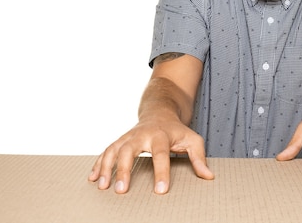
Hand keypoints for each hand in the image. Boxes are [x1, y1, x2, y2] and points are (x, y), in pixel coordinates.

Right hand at [88, 118, 213, 193]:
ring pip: (114, 149)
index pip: (161, 154)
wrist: (160, 111)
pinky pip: (107, 151)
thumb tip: (208, 176)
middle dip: (124, 170)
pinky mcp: (120, 140)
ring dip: (106, 167)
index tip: (160, 190)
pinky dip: (99, 164)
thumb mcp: (192, 139)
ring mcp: (128, 137)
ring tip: (102, 186)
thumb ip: (199, 157)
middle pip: (130, 150)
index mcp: (160, 135)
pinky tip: (93, 178)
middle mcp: (141, 135)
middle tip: (121, 190)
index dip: (161, 172)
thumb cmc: (176, 130)